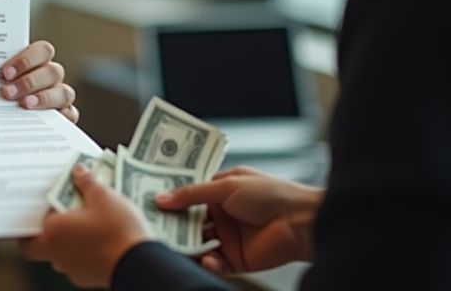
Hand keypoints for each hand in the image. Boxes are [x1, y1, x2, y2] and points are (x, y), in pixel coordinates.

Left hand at [1, 40, 78, 122]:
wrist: (9, 119)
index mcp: (37, 61)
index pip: (43, 50)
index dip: (26, 59)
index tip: (5, 73)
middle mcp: (51, 76)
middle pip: (53, 71)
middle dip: (30, 82)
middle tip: (7, 92)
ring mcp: (60, 95)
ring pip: (64, 92)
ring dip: (44, 98)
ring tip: (24, 105)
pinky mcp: (66, 116)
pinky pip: (70, 115)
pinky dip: (58, 117)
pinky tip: (39, 121)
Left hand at [22, 166, 150, 287]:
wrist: (141, 263)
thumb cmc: (119, 230)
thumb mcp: (104, 196)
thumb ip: (87, 182)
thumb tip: (79, 172)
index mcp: (53, 232)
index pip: (27, 234)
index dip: (32, 223)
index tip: (45, 209)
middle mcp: (57, 255)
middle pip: (45, 243)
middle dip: (54, 228)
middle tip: (67, 213)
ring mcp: (72, 269)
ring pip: (62, 253)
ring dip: (70, 240)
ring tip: (88, 222)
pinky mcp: (89, 278)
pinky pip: (79, 262)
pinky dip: (85, 252)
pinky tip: (101, 239)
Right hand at [154, 166, 322, 273]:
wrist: (301, 222)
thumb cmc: (271, 194)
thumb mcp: (226, 186)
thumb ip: (192, 194)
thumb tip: (162, 198)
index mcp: (220, 190)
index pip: (188, 194)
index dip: (170, 197)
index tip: (149, 200)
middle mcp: (222, 213)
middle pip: (189, 220)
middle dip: (172, 223)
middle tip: (153, 226)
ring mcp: (228, 236)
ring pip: (197, 243)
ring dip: (185, 245)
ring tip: (172, 246)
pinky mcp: (236, 259)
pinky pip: (214, 263)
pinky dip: (207, 263)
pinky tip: (207, 259)